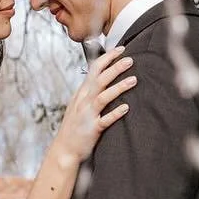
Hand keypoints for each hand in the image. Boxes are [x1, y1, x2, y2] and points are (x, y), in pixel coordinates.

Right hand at [55, 46, 134, 161]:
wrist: (65, 149)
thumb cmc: (75, 126)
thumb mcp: (79, 104)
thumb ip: (90, 90)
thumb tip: (103, 76)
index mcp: (82, 93)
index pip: (94, 69)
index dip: (107, 58)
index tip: (121, 49)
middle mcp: (84, 101)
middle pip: (100, 80)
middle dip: (115, 68)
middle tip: (130, 60)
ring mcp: (87, 115)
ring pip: (103, 97)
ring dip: (118, 88)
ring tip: (134, 80)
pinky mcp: (92, 129)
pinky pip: (104, 120)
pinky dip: (115, 113)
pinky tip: (126, 108)